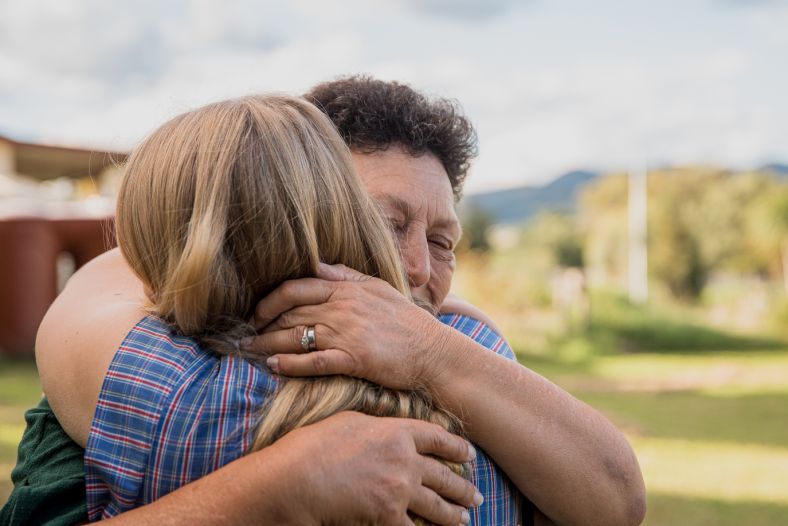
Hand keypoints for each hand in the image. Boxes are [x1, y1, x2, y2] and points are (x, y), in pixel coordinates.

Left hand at [244, 263, 451, 389]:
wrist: (432, 351)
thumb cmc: (406, 321)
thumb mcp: (379, 288)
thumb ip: (347, 276)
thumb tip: (319, 265)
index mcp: (346, 289)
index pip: (295, 287)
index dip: (269, 299)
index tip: (257, 312)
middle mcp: (342, 309)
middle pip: (289, 312)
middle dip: (261, 324)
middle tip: (245, 334)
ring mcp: (347, 334)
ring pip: (295, 336)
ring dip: (267, 344)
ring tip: (250, 350)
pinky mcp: (353, 360)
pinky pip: (312, 361)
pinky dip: (289, 364)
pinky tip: (273, 367)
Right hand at [273, 411, 481, 525]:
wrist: (300, 476)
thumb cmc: (317, 444)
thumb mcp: (352, 422)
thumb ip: (379, 427)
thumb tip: (388, 432)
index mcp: (398, 432)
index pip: (438, 440)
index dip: (457, 448)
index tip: (469, 455)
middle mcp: (406, 460)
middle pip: (444, 475)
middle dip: (463, 488)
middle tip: (475, 496)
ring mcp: (400, 489)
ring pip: (437, 505)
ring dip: (453, 514)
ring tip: (464, 518)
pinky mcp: (388, 515)